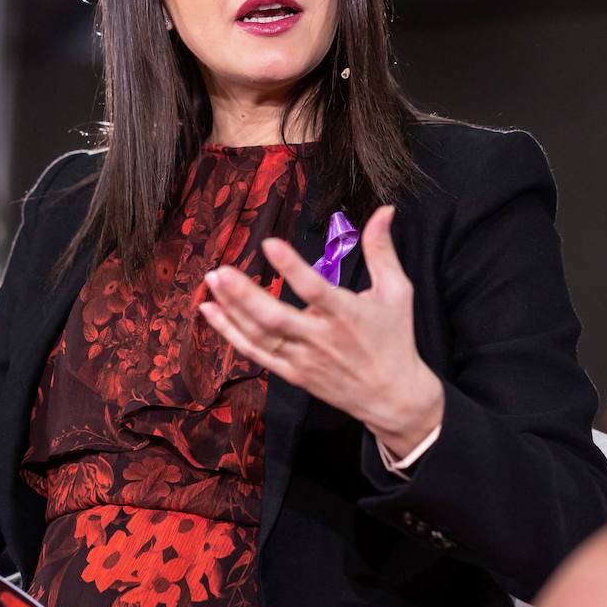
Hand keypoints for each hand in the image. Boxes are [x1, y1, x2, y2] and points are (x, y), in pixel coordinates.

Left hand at [199, 205, 443, 456]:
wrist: (391, 397)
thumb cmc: (395, 338)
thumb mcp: (397, 291)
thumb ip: (382, 250)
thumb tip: (385, 209)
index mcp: (347, 314)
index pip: (314, 290)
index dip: (291, 267)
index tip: (269, 242)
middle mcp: (321, 338)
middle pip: (276, 319)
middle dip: (244, 296)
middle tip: (220, 272)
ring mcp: (302, 358)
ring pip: (260, 335)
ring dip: (231, 310)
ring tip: (212, 281)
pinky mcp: (291, 373)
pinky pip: (255, 352)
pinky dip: (229, 333)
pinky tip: (210, 312)